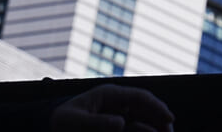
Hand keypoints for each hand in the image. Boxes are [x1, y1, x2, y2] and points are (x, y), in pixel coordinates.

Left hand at [49, 83, 174, 131]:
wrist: (51, 125)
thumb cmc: (61, 121)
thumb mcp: (75, 122)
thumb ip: (97, 123)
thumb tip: (121, 123)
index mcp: (108, 93)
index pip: (139, 96)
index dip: (156, 106)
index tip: (169, 119)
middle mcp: (116, 102)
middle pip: (146, 106)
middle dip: (160, 116)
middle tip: (170, 130)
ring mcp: (117, 113)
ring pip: (143, 117)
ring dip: (154, 125)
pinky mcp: (115, 125)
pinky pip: (134, 126)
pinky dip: (144, 130)